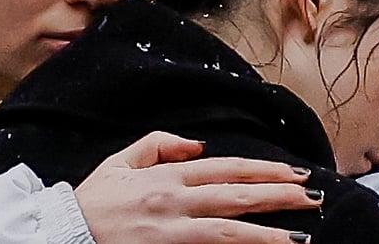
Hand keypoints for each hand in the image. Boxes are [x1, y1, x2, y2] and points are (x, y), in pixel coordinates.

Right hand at [75, 131, 319, 242]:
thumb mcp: (122, 160)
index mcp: (167, 175)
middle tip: (314, 195)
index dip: (263, 170)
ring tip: (301, 233)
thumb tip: (199, 146)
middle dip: (279, 194)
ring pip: (230, 227)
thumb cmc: (94, 199)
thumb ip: (160, 146)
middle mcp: (175, 200)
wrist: (64, 233)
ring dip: (269, 228)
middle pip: (237, 195)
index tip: (293, 172)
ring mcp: (172, 228)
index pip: (227, 169)